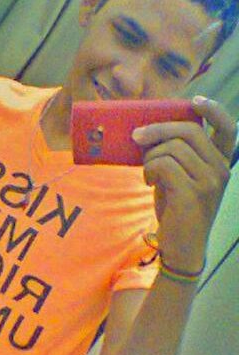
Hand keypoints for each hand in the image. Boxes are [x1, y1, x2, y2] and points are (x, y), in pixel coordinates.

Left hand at [132, 96, 236, 272]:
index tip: (194, 100)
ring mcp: (209, 181)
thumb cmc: (177, 209)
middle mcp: (220, 169)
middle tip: (136, 137)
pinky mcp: (192, 193)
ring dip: (150, 158)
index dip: (212, 109)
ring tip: (148, 173)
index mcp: (220, 162)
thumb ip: (175, 155)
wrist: (181, 246)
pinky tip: (149, 182)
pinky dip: (148, 170)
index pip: (227, 127)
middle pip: (188, 131)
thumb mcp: (179, 177)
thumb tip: (149, 132)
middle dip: (157, 130)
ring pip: (171, 148)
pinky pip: (163, 165)